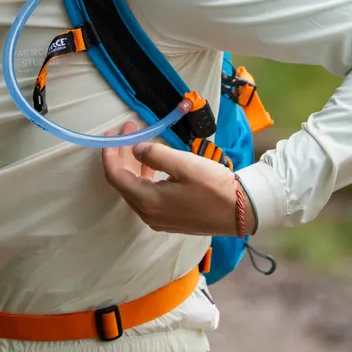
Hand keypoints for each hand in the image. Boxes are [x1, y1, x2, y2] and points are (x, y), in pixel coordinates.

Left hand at [102, 120, 251, 236]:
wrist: (241, 211)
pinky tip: (152, 164)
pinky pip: (147, 197)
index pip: (116, 177)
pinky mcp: (169, 220)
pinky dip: (144, 178)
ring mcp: (159, 220)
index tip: (112, 135)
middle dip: (121, 156)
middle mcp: (148, 214)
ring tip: (138, 143)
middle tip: (128, 131)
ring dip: (133, 166)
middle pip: (123, 184)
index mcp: (148, 201)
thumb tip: (136, 150)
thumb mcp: (184, 164)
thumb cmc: (213, 186)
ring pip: (135, 190)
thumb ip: (155, 155)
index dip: (110, 155)